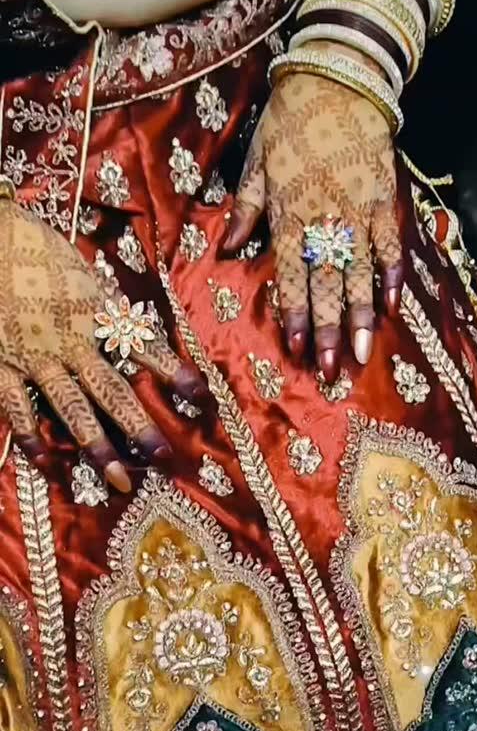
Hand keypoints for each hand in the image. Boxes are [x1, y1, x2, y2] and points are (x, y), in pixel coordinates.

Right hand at [0, 200, 205, 491]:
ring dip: (96, 446)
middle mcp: (71, 343)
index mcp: (96, 315)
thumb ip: (107, 309)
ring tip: (117, 478)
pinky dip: (31, 438)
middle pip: (112, 392)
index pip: (145, 348)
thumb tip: (133, 328)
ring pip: (71, 410)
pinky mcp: (3, 367)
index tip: (202, 399)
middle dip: (139, 427)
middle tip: (162, 459)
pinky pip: (18, 409)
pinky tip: (46, 463)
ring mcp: (36, 359)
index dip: (174, 373)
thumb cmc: (39, 251)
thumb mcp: (85, 275)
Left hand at [222, 59, 402, 382]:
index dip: (295, 314)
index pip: (291, 275)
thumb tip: (225, 247)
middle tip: (330, 371)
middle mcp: (325, 219)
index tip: (296, 349)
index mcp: (289, 213)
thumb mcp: (256, 161)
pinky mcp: (386, 199)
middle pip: (327, 285)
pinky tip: (393, 305)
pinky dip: (393, 274)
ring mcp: (359, 212)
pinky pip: (391, 244)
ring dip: (360, 317)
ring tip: (360, 353)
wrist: (339, 77)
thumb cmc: (290, 121)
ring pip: (360, 274)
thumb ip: (246, 208)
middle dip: (327, 331)